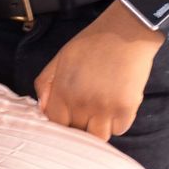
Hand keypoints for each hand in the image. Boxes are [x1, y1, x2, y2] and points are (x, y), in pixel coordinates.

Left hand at [34, 4, 157, 140]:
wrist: (126, 31)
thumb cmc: (92, 43)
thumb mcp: (61, 58)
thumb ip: (46, 83)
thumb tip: (42, 109)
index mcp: (63, 91)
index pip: (55, 124)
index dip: (61, 123)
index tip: (68, 118)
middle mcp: (82, 103)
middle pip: (77, 133)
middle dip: (80, 125)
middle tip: (88, 111)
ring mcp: (105, 108)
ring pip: (99, 136)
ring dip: (100, 127)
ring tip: (103, 110)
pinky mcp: (127, 108)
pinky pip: (120, 129)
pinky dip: (119, 122)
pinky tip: (117, 104)